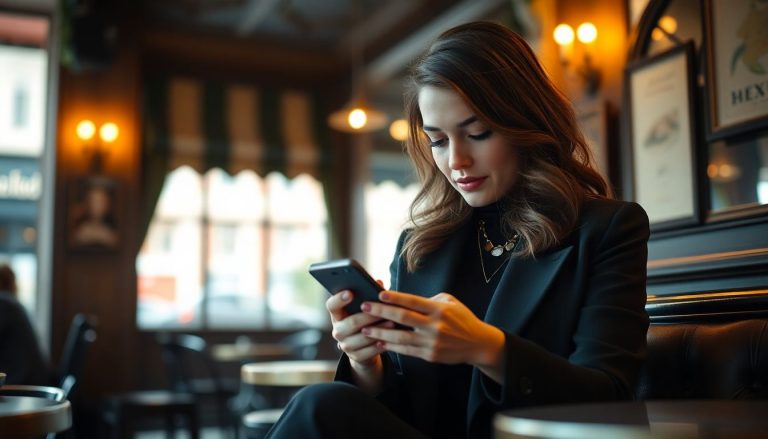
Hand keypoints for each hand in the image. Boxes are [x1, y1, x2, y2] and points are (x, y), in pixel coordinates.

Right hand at [326, 288, 393, 390]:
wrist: (364, 348)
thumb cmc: (366, 321)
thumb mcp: (365, 309)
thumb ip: (370, 296)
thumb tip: (378, 282)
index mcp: (337, 315)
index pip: (331, 305)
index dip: (339, 299)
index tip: (350, 293)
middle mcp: (337, 330)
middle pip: (351, 322)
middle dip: (369, 316)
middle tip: (382, 310)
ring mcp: (345, 345)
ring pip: (363, 337)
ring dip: (379, 330)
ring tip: (392, 323)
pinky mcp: (355, 357)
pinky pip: (369, 351)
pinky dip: (379, 344)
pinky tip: (389, 339)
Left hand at [360, 291, 503, 371]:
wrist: (478, 344)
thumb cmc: (462, 319)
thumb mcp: (450, 302)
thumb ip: (429, 300)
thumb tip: (405, 299)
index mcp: (439, 309)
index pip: (413, 301)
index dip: (395, 297)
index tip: (379, 293)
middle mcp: (435, 326)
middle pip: (403, 318)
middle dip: (381, 312)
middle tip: (364, 307)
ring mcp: (432, 342)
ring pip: (401, 337)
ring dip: (381, 332)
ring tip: (365, 329)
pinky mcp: (430, 355)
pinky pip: (406, 350)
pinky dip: (392, 346)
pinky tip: (380, 341)